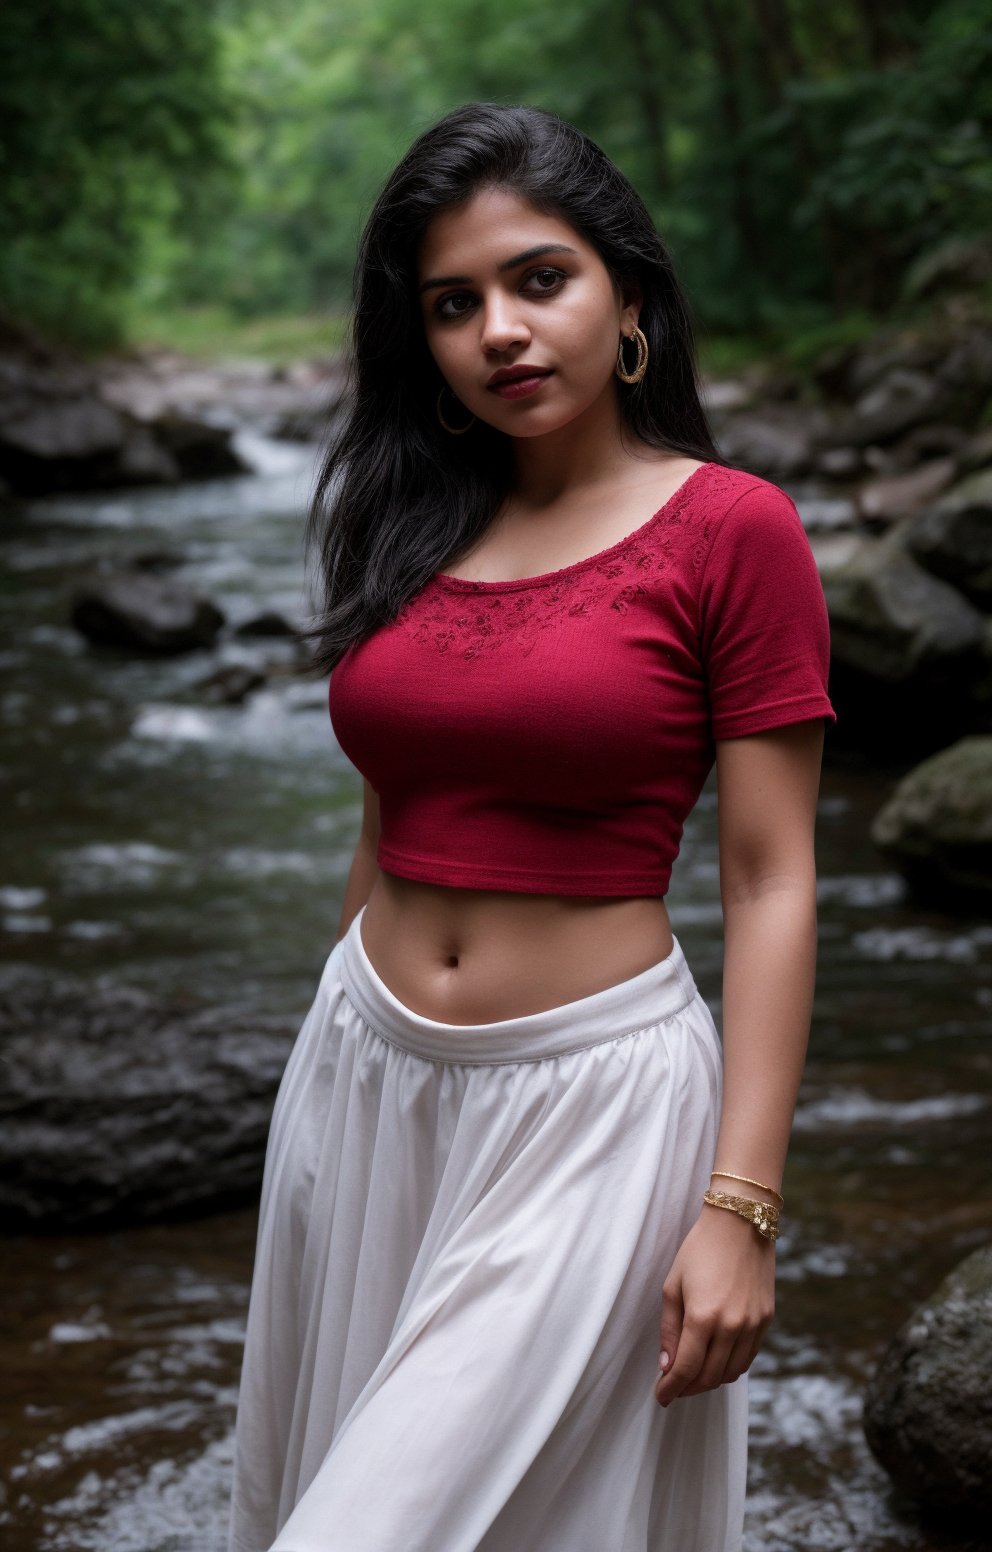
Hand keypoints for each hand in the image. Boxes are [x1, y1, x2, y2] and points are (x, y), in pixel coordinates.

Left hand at [654, 1203, 774, 1405]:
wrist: (741, 1223)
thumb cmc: (700, 1250)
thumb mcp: (673, 1284)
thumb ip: (669, 1329)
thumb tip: (667, 1366)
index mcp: (703, 1316)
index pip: (685, 1369)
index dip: (671, 1388)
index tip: (661, 1397)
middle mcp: (731, 1326)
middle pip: (708, 1377)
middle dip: (687, 1388)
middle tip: (673, 1388)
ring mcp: (752, 1325)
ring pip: (730, 1373)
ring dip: (709, 1382)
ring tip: (692, 1378)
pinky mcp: (766, 1320)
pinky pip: (747, 1358)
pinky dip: (730, 1368)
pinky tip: (716, 1363)